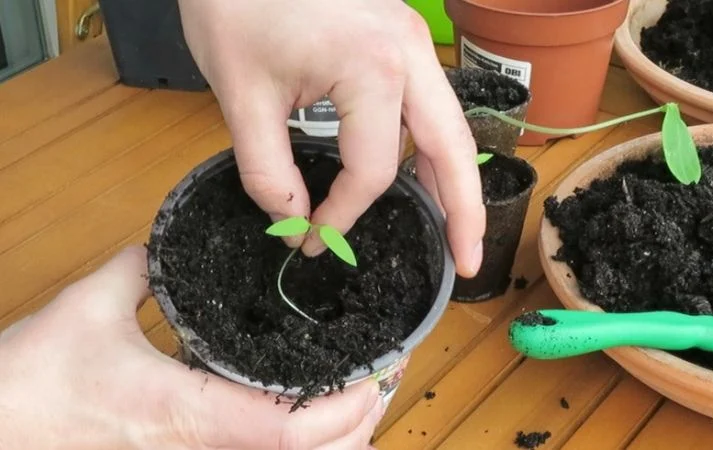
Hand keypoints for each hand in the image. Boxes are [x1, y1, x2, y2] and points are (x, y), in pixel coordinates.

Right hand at [0, 246, 381, 449]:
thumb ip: (140, 267)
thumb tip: (170, 241)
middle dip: (357, 426)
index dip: (342, 408)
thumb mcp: (87, 307)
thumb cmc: (31, 380)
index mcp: (184, 411)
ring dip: (337, 443)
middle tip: (380, 379)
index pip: (285, 430)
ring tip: (359, 400)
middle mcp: (198, 448)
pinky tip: (313, 424)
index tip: (372, 371)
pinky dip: (303, 448)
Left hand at [177, 0, 485, 277]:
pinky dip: (433, 147)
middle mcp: (410, 55)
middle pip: (453, 148)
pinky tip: (428, 177)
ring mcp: (412, 43)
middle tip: (468, 263)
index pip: (372, 170)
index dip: (342, 216)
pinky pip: (429, 105)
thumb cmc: (234, 5)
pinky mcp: (400, 40)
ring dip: (456, 180)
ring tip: (459, 230)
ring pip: (450, 126)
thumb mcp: (241, 96)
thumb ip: (267, 171)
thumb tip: (293, 221)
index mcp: (375, 67)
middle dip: (464, 211)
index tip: (311, 240)